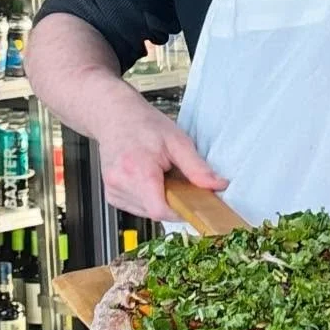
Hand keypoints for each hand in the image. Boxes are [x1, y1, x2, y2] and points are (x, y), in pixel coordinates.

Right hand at [93, 84, 227, 222]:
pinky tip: (149, 181)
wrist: (115, 116)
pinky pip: (137, 208)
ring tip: (160, 177)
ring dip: (160, 201)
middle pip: (155, 212)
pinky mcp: (112, 195)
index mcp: (137, 170)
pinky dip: (148, 199)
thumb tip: (218, 184)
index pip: (160, 210)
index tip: (192, 202)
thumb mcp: (177, 141)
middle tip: (177, 181)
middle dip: (172, 202)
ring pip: (146, 212)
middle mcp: (120, 182)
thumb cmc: (143, 124)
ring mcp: (113, 190)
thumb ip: (197, 167)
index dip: (180, 210)